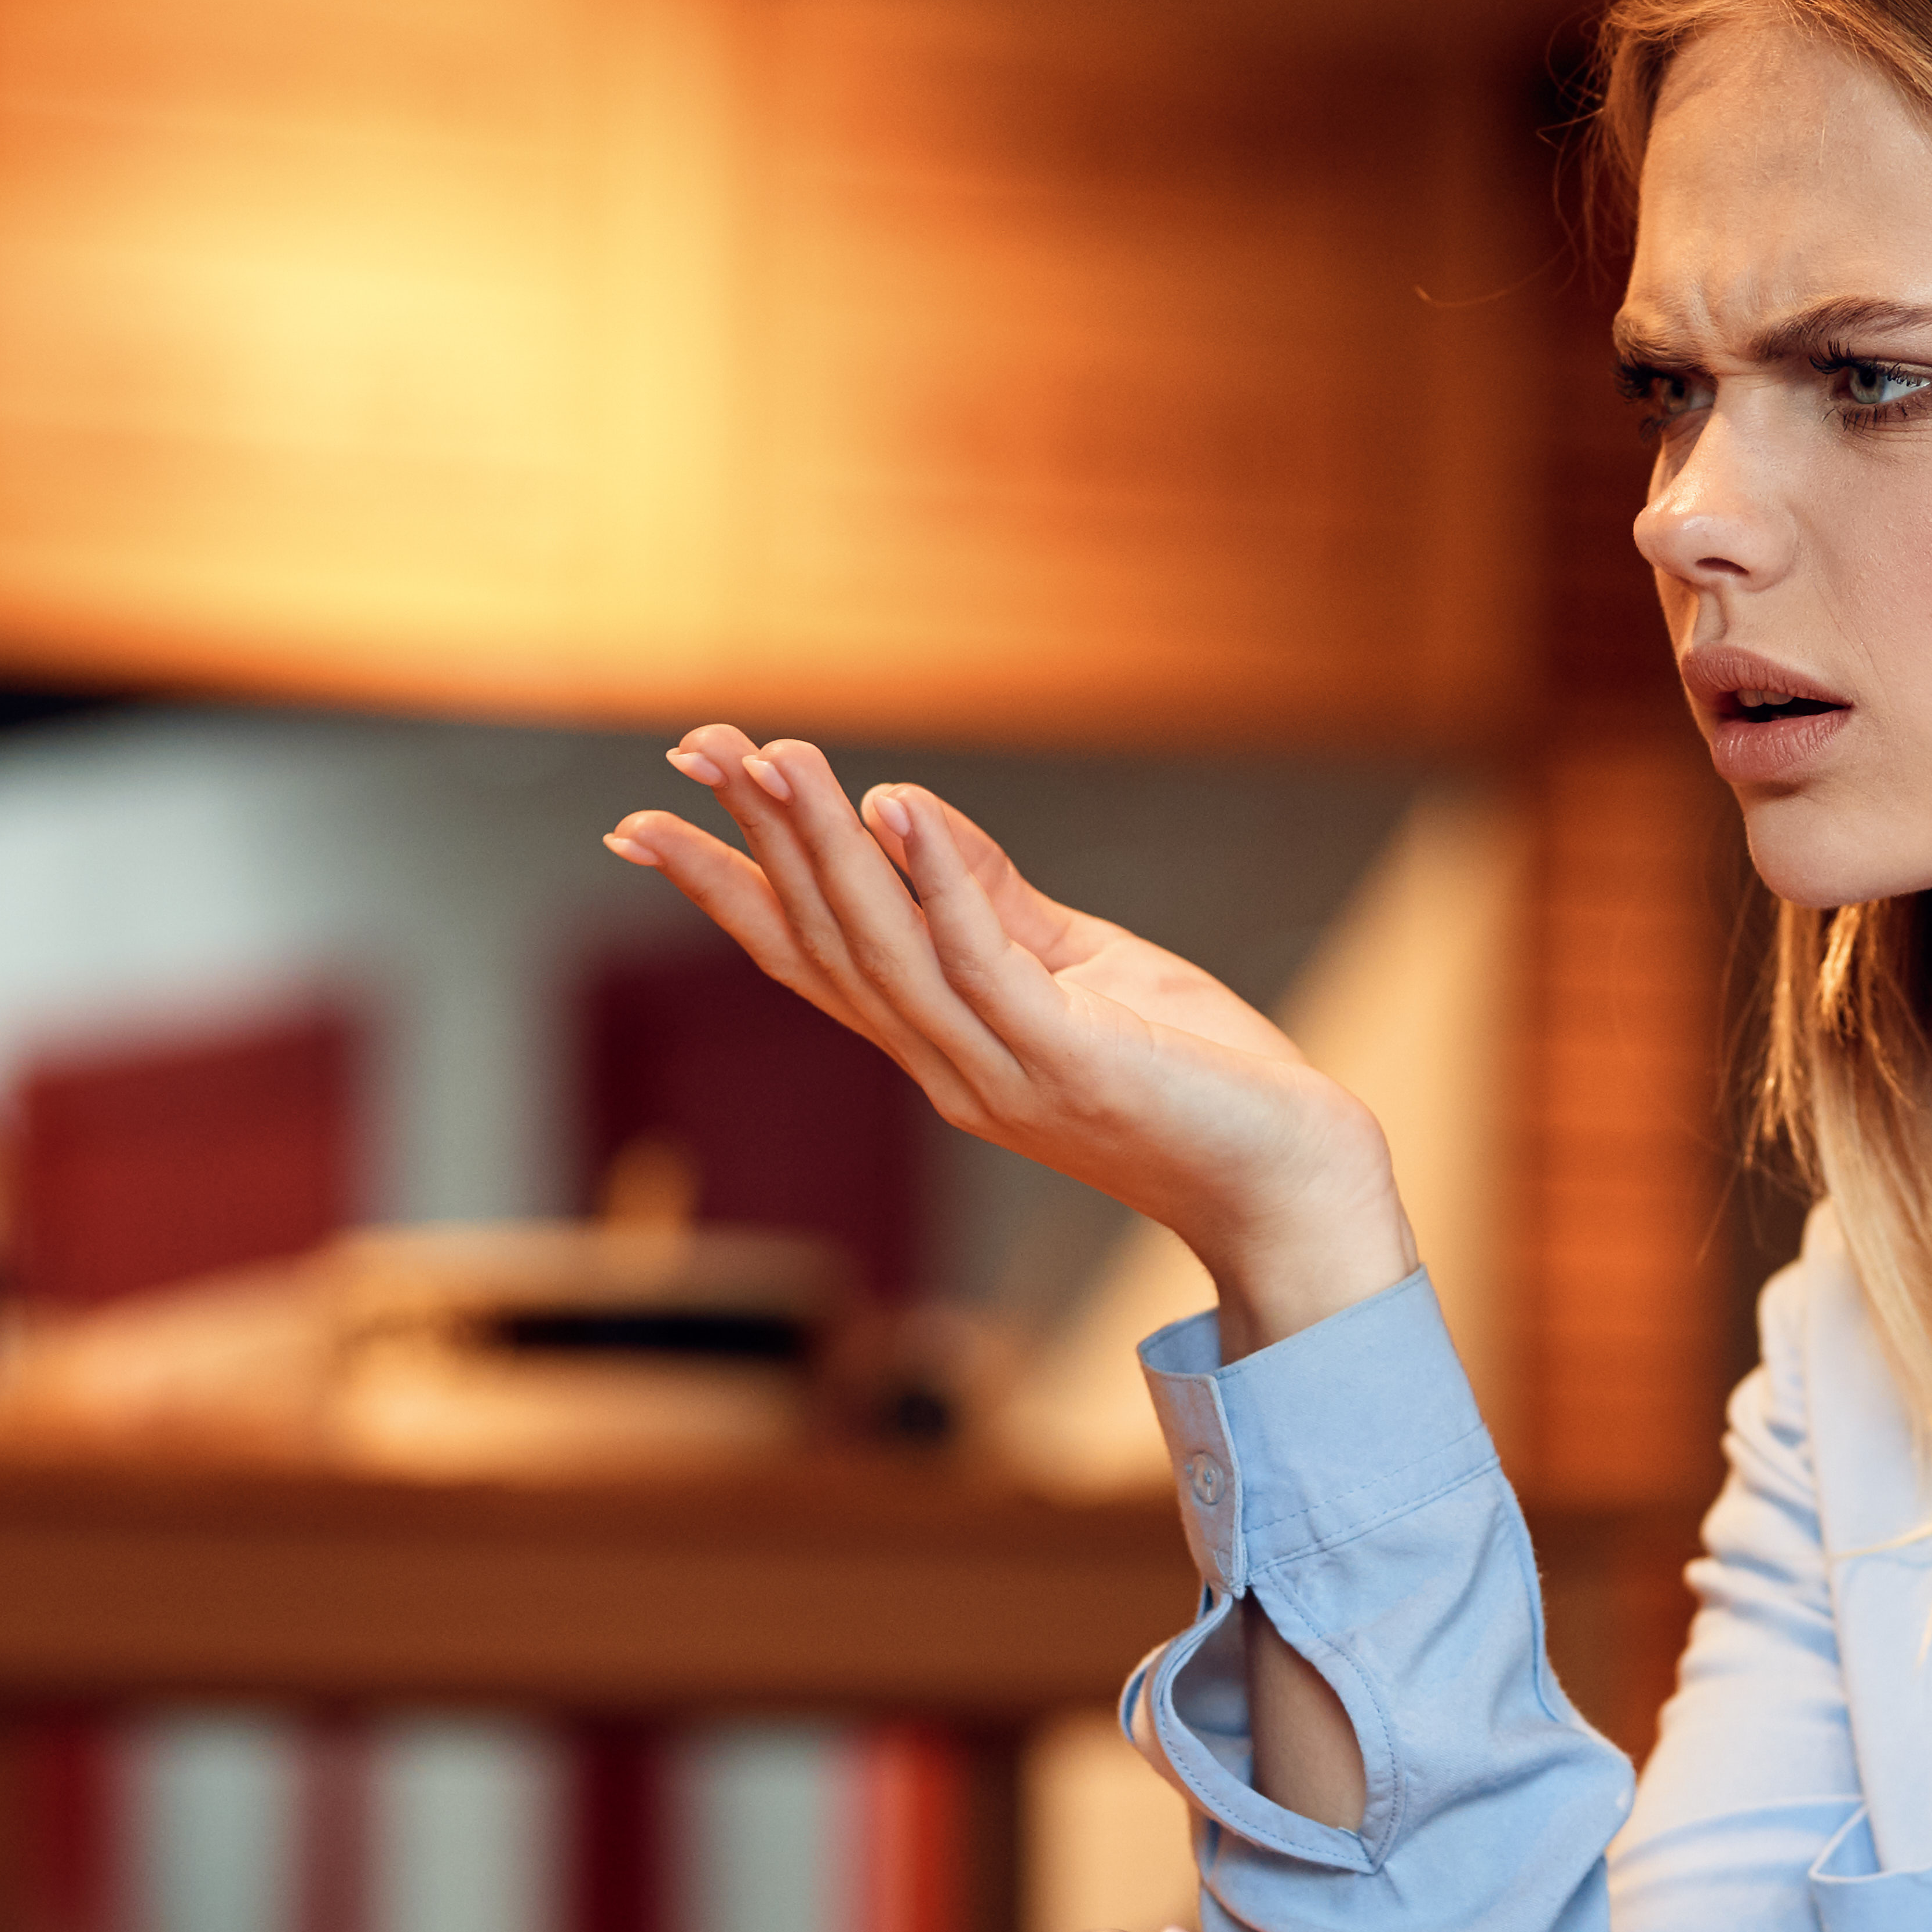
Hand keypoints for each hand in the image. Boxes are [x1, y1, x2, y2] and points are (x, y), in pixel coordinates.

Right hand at [605, 732, 1410, 1352]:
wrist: (1291, 1181)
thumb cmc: (1200, 1079)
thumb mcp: (1085, 967)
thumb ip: (994, 900)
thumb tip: (905, 813)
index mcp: (944, 1045)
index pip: (812, 959)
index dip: (727, 889)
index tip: (641, 824)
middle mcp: (949, 1066)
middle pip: (824, 943)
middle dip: (752, 844)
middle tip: (695, 750)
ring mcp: (999, 1070)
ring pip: (882, 948)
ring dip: (823, 846)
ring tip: (778, 757)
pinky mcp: (1068, 1060)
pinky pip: (982, 960)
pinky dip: (937, 880)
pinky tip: (899, 806)